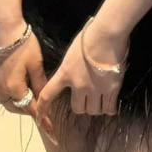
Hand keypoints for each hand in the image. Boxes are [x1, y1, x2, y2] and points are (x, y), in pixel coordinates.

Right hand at [0, 22, 45, 117]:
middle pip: (14, 107)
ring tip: (25, 93)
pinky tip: (13, 83)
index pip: (30, 109)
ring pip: (4, 100)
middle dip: (26, 108)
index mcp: (14, 89)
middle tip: (37, 105)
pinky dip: (6, 91)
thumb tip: (45, 98)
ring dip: (15, 101)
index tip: (50, 129)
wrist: (3, 29)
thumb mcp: (36, 63)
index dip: (41, 118)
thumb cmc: (23, 45)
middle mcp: (0, 90)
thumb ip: (40, 83)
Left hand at [36, 19, 128, 141]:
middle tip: (88, 98)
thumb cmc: (90, 36)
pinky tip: (111, 103)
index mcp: (65, 73)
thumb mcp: (72, 53)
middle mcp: (78, 85)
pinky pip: (108, 108)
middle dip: (83, 105)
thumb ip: (70, 67)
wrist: (108, 34)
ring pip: (93, 110)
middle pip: (78, 108)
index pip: (48, 95)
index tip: (40, 118)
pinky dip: (109, 108)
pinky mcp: (111, 89)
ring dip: (96, 107)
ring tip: (101, 99)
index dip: (43, 109)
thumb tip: (74, 73)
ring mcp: (95, 88)